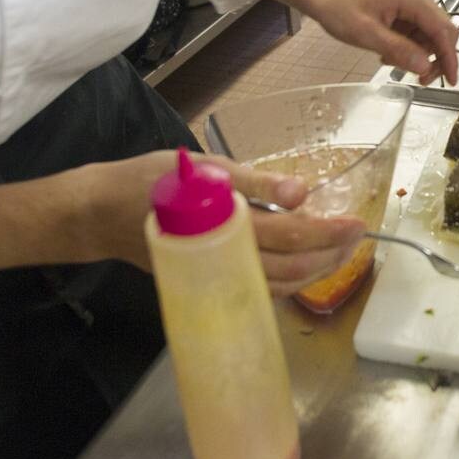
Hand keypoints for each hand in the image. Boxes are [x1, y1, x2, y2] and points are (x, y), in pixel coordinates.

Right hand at [79, 151, 364, 296]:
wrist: (99, 214)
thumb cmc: (150, 182)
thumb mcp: (202, 168)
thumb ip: (254, 182)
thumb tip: (302, 193)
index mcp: (225, 228)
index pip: (290, 237)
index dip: (327, 233)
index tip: (357, 223)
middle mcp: (225, 261)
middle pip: (292, 269)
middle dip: (331, 256)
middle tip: (358, 238)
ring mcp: (217, 278)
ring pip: (278, 286)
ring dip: (315, 272)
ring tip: (342, 252)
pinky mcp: (210, 282)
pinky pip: (259, 289)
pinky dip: (289, 281)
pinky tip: (306, 266)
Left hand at [301, 0, 458, 85]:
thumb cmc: (338, 7)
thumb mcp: (367, 34)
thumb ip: (398, 50)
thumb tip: (424, 66)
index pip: (443, 31)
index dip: (449, 58)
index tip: (451, 80)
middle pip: (442, 33)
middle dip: (434, 58)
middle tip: (420, 78)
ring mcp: (411, 3)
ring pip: (430, 36)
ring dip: (417, 54)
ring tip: (391, 60)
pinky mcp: (404, 10)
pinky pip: (417, 33)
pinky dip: (408, 47)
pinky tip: (388, 53)